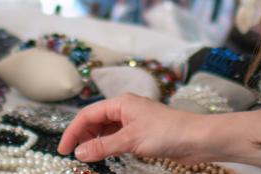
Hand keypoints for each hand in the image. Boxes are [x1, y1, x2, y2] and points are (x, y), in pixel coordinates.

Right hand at [57, 94, 211, 163]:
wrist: (197, 138)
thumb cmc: (167, 132)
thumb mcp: (130, 141)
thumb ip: (103, 147)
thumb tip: (79, 153)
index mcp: (121, 103)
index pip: (88, 115)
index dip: (73, 132)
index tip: (63, 149)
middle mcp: (126, 109)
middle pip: (95, 121)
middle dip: (83, 137)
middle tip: (74, 156)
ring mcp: (134, 121)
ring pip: (106, 130)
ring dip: (96, 142)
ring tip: (88, 157)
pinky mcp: (142, 133)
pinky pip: (118, 138)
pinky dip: (108, 146)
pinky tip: (106, 156)